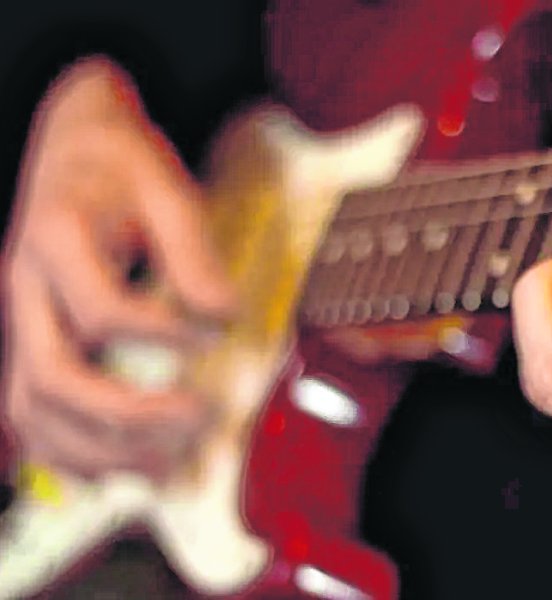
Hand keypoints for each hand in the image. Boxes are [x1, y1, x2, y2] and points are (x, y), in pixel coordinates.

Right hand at [1, 57, 236, 479]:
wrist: (75, 147)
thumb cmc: (122, 167)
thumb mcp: (167, 188)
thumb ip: (192, 250)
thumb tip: (223, 317)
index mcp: (56, 238)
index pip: (104, 311)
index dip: (167, 333)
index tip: (221, 330)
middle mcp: (25, 286)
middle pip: (56, 377)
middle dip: (129, 414)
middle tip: (198, 419)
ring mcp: (22, 318)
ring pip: (33, 408)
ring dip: (97, 449)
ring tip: (164, 465)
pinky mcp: (31, 338)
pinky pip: (29, 411)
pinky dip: (66, 450)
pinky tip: (115, 467)